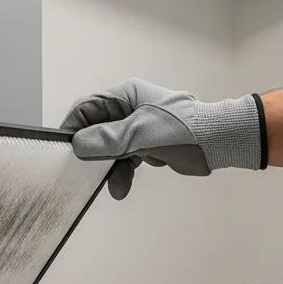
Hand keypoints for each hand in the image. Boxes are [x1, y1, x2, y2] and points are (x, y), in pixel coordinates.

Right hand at [60, 78, 264, 198]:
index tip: (65, 149)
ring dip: (111, 169)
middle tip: (85, 172)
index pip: (88, 108)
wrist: (218, 143)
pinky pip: (126, 159)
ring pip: (111, 149)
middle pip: (97, 131)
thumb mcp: (141, 134)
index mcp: (125, 95)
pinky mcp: (146, 145)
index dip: (74, 128)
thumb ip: (108, 139)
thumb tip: (78, 145)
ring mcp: (137, 127)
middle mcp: (128, 108)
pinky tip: (123, 188)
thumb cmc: (183, 130)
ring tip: (114, 187)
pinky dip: (124, 173)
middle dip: (94, 153)